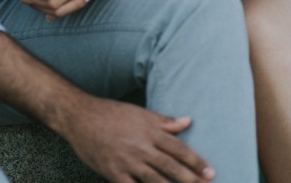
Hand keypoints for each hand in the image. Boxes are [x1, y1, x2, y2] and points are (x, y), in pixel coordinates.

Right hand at [63, 97, 214, 182]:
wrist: (81, 117)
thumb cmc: (112, 114)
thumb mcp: (141, 114)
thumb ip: (165, 121)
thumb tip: (188, 121)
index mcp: (151, 132)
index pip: (179, 149)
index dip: (196, 161)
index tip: (210, 171)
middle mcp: (142, 147)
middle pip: (170, 166)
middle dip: (190, 178)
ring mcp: (127, 161)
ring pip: (154, 180)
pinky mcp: (112, 172)